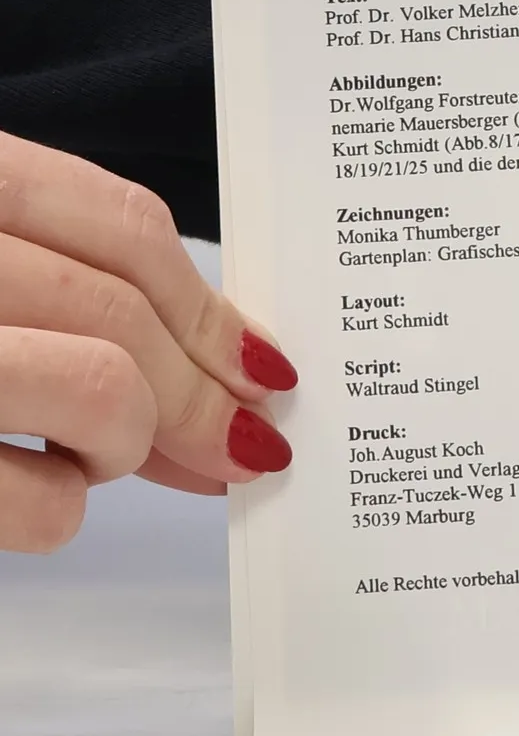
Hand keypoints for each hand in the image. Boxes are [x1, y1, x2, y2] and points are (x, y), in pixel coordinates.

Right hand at [0, 133, 296, 551]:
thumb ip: (80, 300)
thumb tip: (233, 379)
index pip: (123, 224)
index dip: (214, 305)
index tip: (269, 369)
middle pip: (126, 312)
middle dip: (205, 393)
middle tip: (245, 446)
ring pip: (103, 392)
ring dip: (128, 443)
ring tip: (88, 458)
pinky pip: (44, 502)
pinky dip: (57, 511)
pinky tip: (32, 492)